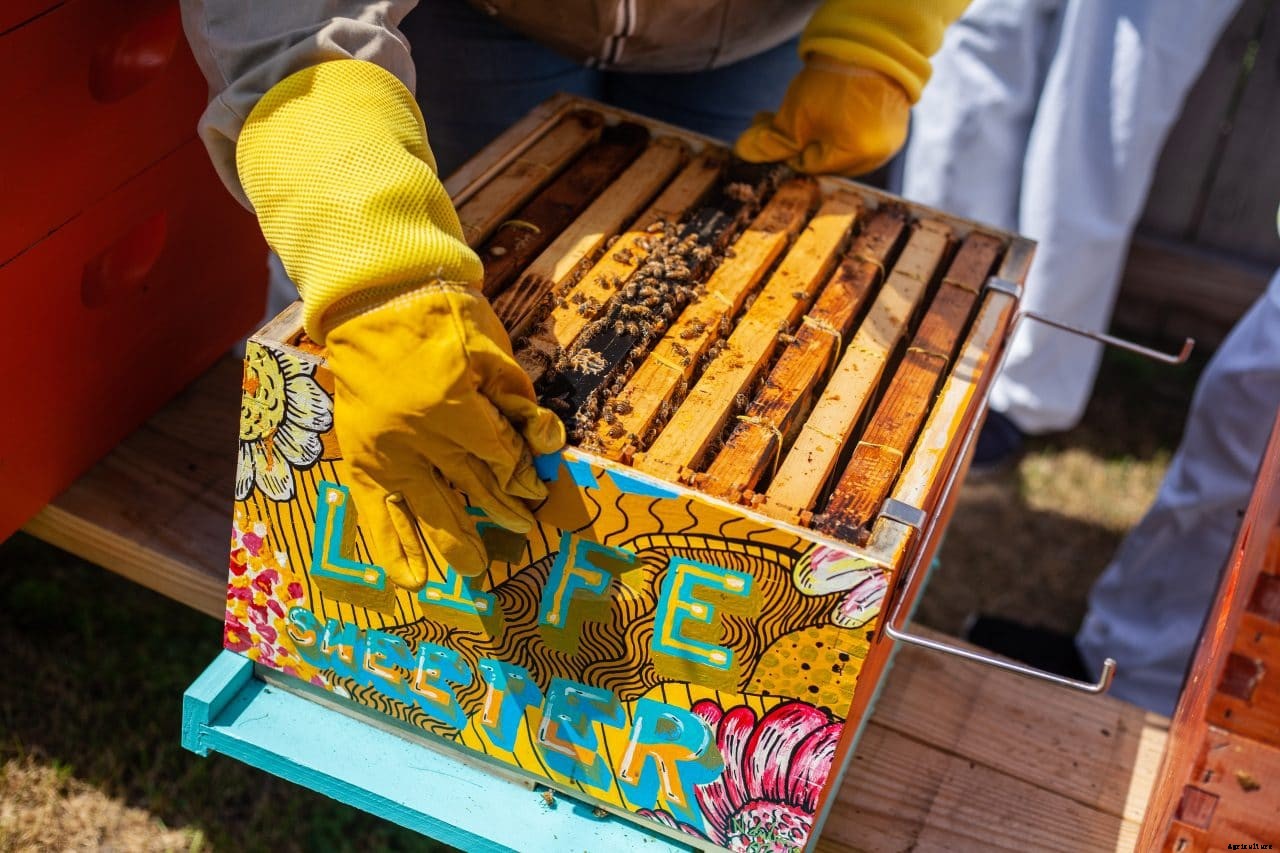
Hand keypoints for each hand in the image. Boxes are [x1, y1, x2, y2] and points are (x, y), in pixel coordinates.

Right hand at [326, 284, 564, 583]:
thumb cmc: (442, 315)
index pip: (500, 457)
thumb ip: (517, 400)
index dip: (522, 474)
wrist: (375, 299)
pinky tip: (410, 580)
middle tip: (524, 531)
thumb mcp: (492, 350)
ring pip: (430, 508)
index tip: (536, 491)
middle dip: (503, 510)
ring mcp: (387, 452)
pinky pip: (376, 512)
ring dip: (457, 541)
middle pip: (473, 486)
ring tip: (477, 570)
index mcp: (453, 407)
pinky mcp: (362, 458)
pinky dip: (392, 547)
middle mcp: (418, 438)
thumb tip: (545, 443)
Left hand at [735, 56, 908, 176]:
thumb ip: (770, 141)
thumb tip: (743, 153)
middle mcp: (877, 156)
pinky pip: (860, 136)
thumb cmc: (832, 81)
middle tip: (777, 119)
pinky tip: (829, 108)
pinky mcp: (894, 127)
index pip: (808, 166)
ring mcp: (889, 142)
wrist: (869, 44)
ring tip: (805, 111)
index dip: (786, 148)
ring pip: (842, 148)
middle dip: (799, 141)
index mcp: (855, 156)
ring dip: (818, 133)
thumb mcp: (795, 115)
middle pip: (825, 159)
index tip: (771, 129)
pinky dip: (841, 126)